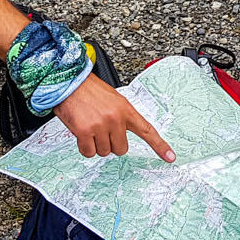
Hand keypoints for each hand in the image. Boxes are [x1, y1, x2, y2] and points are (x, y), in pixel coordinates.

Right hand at [52, 73, 176, 160]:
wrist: (68, 82)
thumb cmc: (88, 91)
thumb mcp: (112, 100)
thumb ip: (120, 117)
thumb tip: (120, 137)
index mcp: (126, 109)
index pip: (147, 130)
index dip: (160, 146)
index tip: (170, 157)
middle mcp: (116, 118)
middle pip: (121, 149)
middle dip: (110, 143)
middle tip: (100, 129)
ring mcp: (101, 125)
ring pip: (104, 152)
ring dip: (96, 144)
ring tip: (89, 126)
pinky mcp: (85, 132)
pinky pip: (89, 152)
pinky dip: (84, 147)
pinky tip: (81, 132)